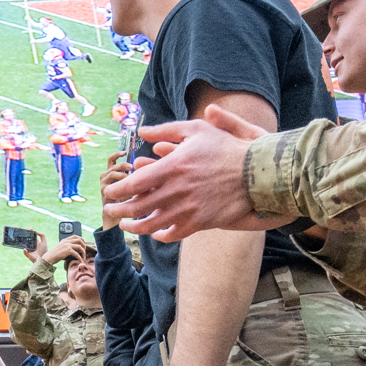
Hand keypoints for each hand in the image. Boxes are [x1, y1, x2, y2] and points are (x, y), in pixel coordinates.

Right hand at [41, 235, 88, 264]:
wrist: (49, 257)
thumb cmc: (54, 255)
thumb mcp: (60, 248)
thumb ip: (66, 247)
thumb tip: (74, 250)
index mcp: (65, 240)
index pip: (75, 236)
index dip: (81, 239)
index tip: (83, 244)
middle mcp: (66, 241)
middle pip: (79, 239)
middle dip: (84, 245)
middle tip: (84, 251)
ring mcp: (67, 245)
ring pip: (80, 246)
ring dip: (83, 252)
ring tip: (83, 257)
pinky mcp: (68, 250)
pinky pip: (77, 253)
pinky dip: (79, 257)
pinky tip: (80, 260)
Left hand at [101, 107, 292, 241]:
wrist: (256, 172)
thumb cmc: (225, 147)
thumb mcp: (196, 129)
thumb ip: (167, 130)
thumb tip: (143, 131)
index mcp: (172, 167)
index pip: (134, 183)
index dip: (117, 189)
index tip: (109, 190)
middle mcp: (176, 191)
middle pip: (137, 206)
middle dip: (118, 209)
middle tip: (109, 209)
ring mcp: (187, 209)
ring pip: (151, 224)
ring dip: (133, 226)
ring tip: (125, 224)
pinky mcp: (199, 222)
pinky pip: (173, 234)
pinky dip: (160, 235)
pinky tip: (154, 233)